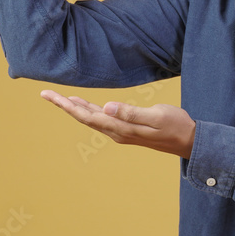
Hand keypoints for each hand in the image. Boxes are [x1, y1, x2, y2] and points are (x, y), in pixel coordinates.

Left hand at [40, 90, 195, 158]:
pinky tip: (85, 106)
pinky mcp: (126, 130)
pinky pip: (101, 120)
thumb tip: (106, 107)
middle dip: (64, 105)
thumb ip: (131, 113)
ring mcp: (121, 132)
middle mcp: (116, 132)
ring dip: (75, 108)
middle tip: (45, 94)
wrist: (189, 141)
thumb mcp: (155, 116)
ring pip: (91, 119)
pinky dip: (89, 111)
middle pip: (84, 118)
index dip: (66, 105)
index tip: (49, 95)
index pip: (87, 115)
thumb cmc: (175, 126)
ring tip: (60, 98)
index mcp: (120, 128)